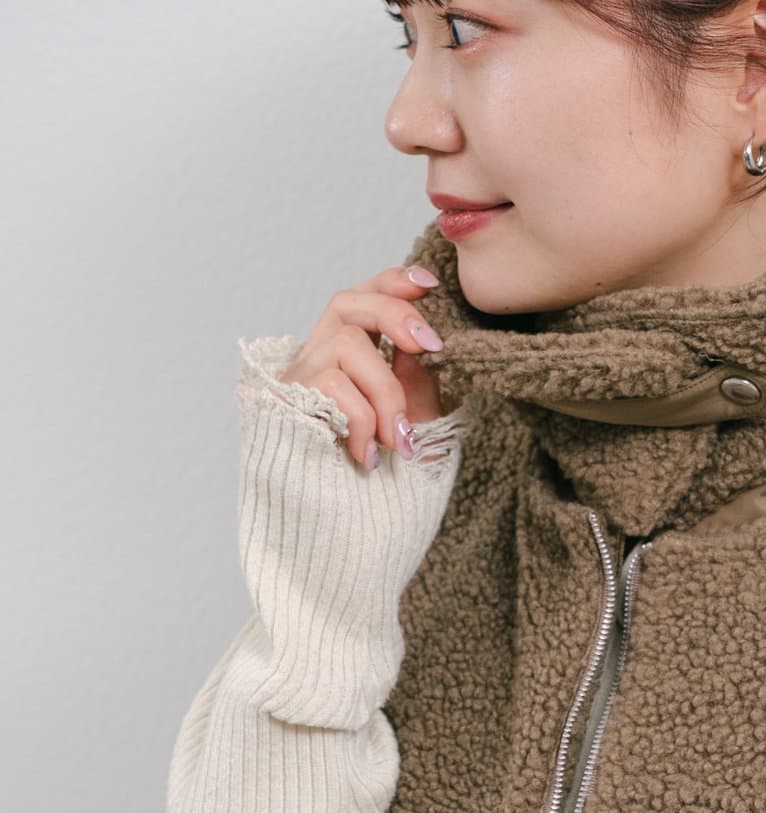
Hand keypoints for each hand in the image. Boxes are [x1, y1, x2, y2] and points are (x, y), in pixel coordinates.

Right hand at [277, 266, 448, 469]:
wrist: (341, 531)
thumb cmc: (384, 477)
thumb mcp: (415, 421)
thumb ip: (419, 381)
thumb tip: (421, 342)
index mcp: (351, 355)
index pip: (365, 298)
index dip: (393, 282)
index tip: (429, 285)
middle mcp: (318, 358)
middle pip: (348, 303)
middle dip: (396, 314)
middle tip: (433, 346)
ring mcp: (298, 380)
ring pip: (348, 347)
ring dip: (386, 394)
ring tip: (399, 440)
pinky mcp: (284, 404)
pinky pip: (332, 389)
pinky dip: (361, 422)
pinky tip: (368, 456)